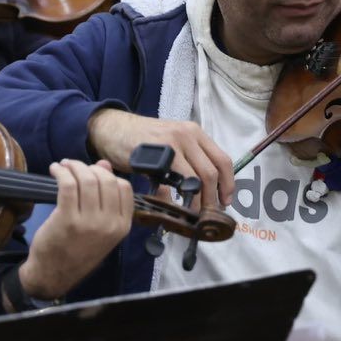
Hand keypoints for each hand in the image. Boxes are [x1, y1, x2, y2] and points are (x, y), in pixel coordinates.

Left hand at [16, 160, 135, 301]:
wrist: (54, 275)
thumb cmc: (77, 251)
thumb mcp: (99, 228)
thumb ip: (105, 197)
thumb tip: (103, 163)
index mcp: (122, 226)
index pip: (124, 188)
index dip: (108, 174)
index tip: (92, 172)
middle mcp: (109, 224)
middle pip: (106, 180)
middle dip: (89, 167)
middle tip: (74, 167)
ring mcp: (89, 223)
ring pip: (87, 180)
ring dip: (73, 166)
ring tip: (63, 166)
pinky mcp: (67, 220)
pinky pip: (68, 185)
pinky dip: (61, 173)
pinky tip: (55, 171)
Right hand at [87, 108, 234, 207]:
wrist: (113, 127)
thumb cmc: (144, 138)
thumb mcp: (174, 141)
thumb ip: (190, 160)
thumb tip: (206, 189)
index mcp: (196, 133)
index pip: (223, 160)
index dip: (228, 184)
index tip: (225, 201)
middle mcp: (187, 135)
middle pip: (211, 173)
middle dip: (212, 198)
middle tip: (208, 213)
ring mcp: (171, 144)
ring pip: (194, 179)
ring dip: (196, 202)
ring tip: (193, 213)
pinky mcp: (154, 155)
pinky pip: (169, 184)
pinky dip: (172, 200)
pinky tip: (170, 206)